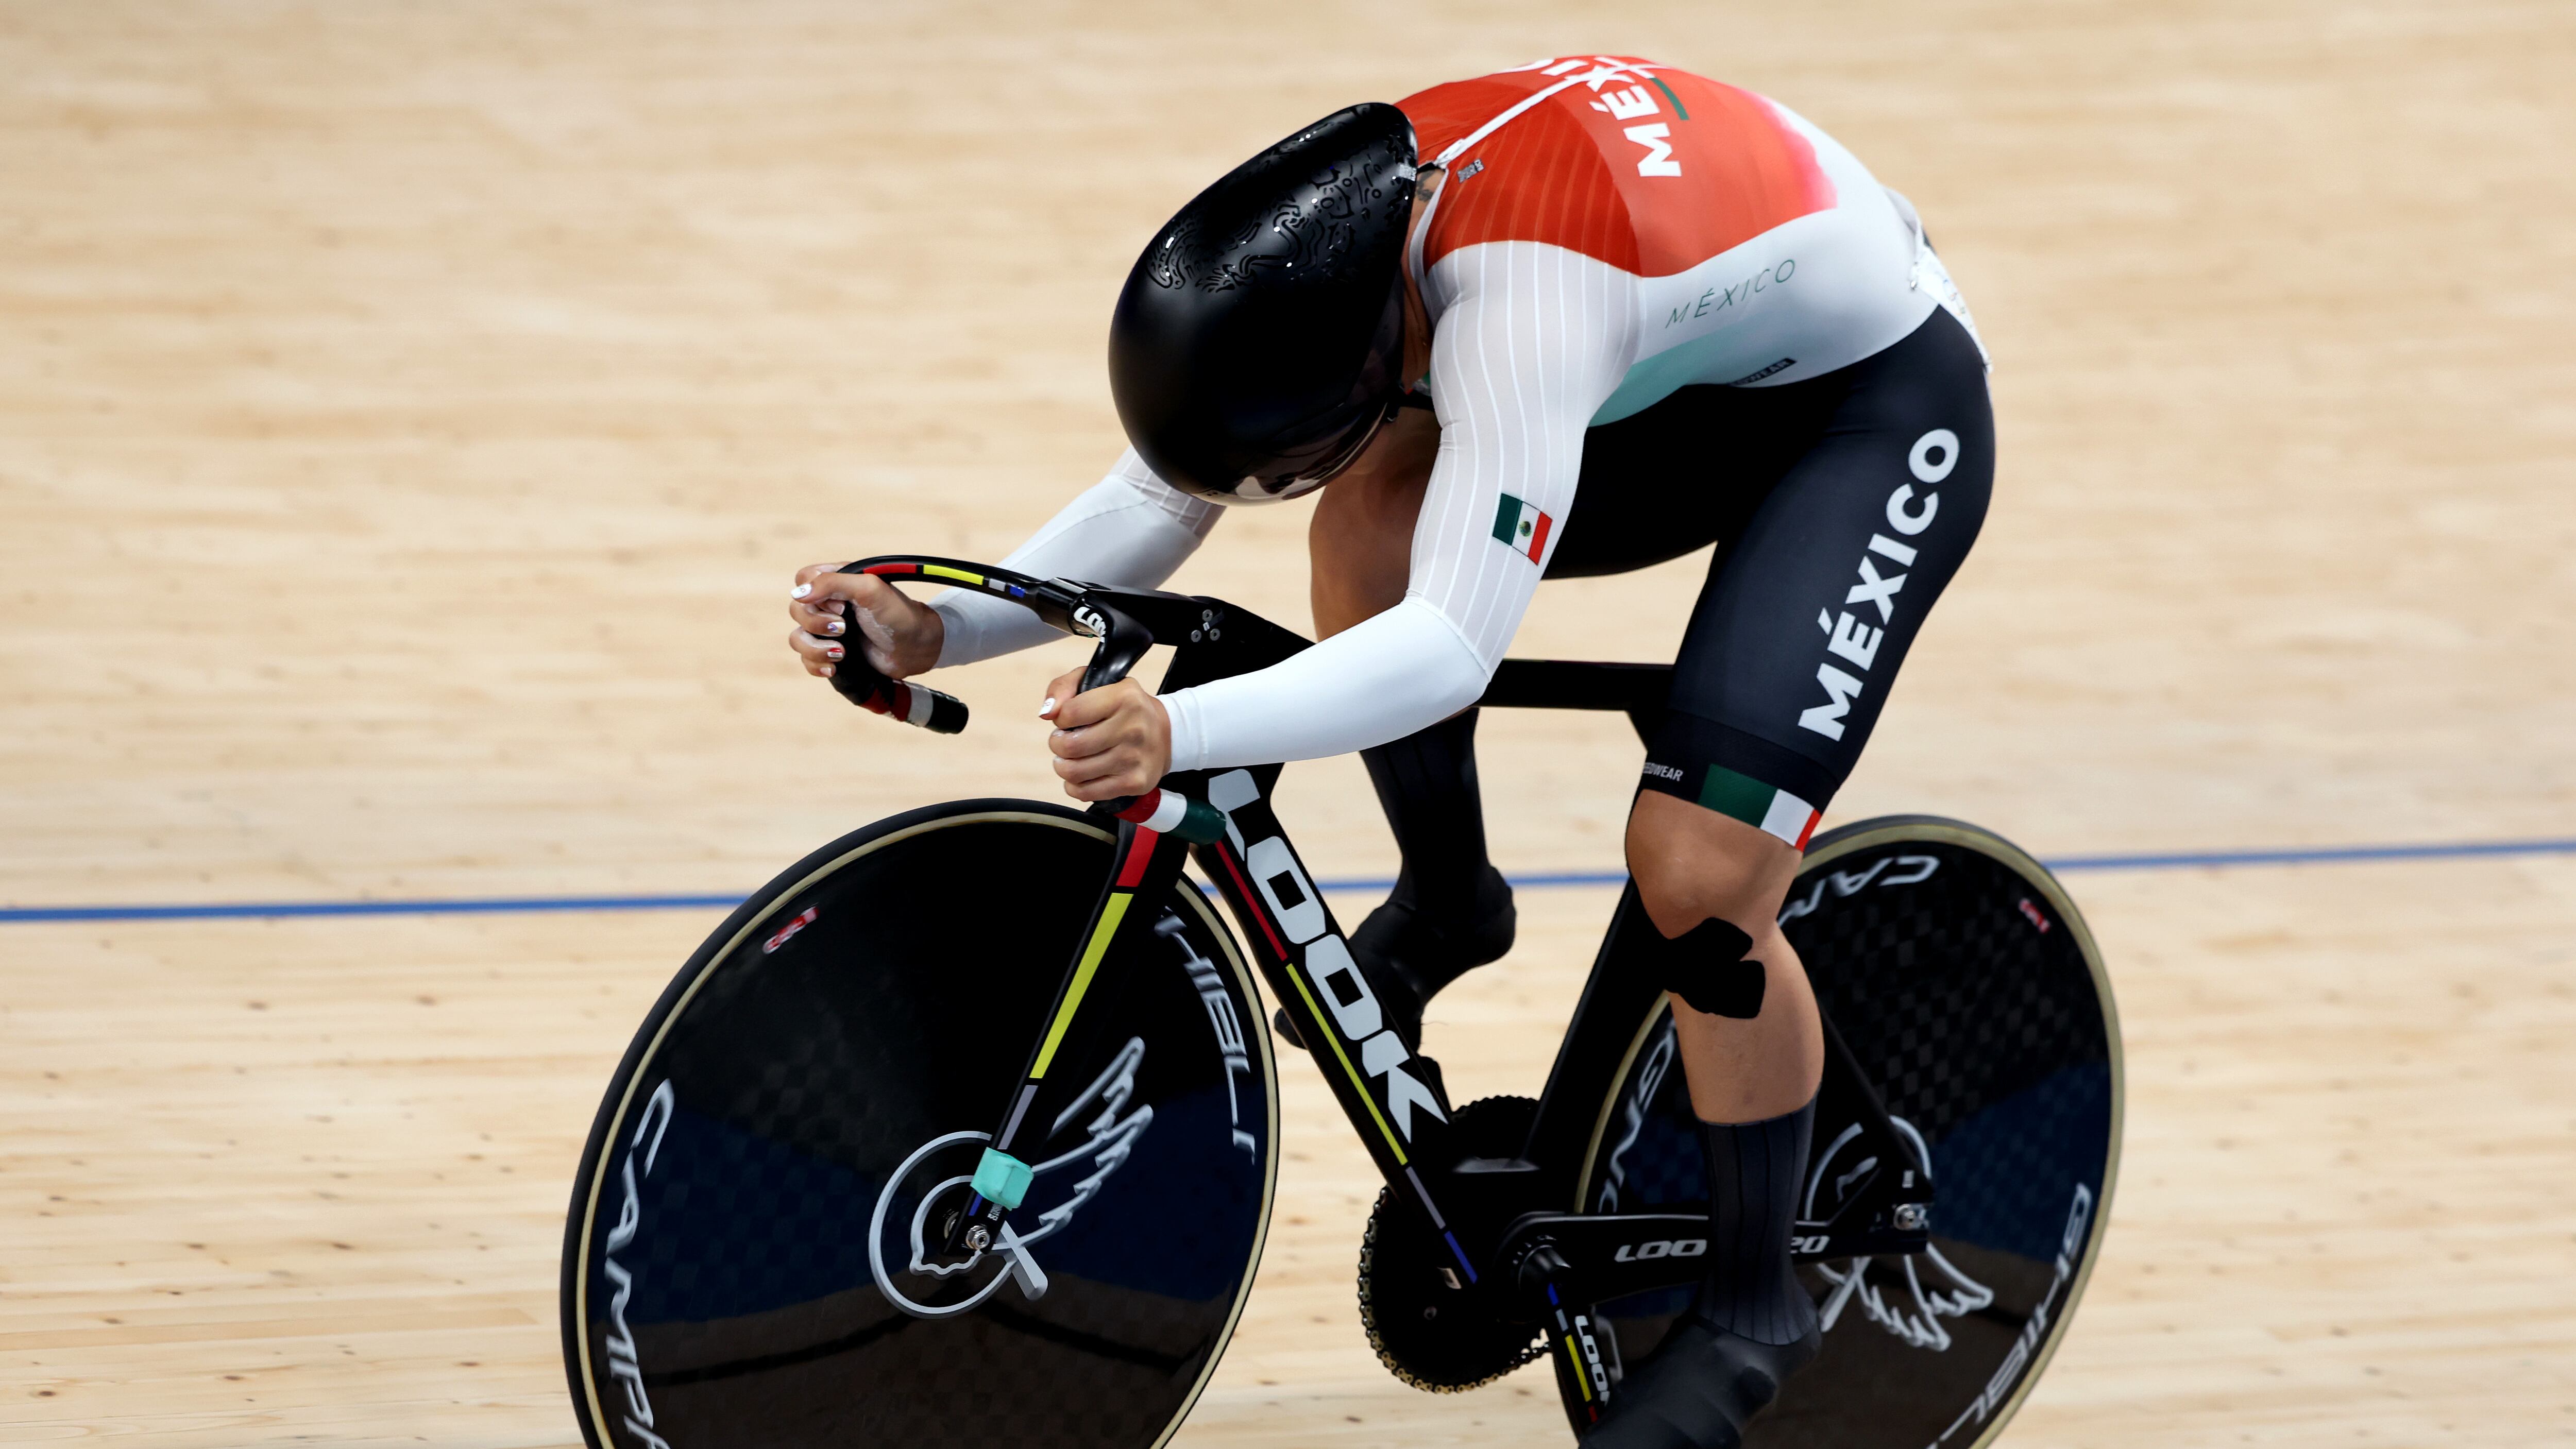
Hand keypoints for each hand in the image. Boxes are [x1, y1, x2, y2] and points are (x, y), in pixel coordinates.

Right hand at [787, 563, 943, 679]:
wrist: (917, 649)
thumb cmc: (898, 615)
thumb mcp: (870, 589)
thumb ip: (833, 583)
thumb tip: (798, 595)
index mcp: (838, 581)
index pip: (803, 580)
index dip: (814, 594)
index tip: (841, 605)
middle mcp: (830, 604)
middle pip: (797, 610)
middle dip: (817, 624)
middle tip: (844, 628)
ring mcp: (830, 630)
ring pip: (798, 638)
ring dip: (815, 648)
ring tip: (841, 653)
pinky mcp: (832, 653)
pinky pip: (807, 659)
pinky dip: (816, 664)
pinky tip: (834, 668)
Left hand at [1040, 667, 1170, 801]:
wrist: (1166, 733)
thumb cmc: (1123, 707)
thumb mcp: (1097, 682)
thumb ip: (1064, 687)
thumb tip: (1047, 712)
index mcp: (1125, 698)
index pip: (1070, 713)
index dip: (1060, 718)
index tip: (1068, 720)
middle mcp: (1133, 728)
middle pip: (1070, 746)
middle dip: (1057, 744)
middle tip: (1064, 740)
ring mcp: (1135, 758)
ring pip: (1074, 772)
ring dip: (1064, 766)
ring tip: (1071, 758)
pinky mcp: (1135, 782)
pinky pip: (1086, 793)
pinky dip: (1074, 786)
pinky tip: (1082, 775)